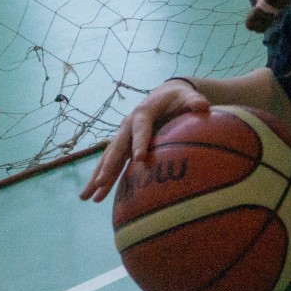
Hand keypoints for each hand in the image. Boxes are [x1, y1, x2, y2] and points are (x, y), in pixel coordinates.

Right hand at [80, 80, 211, 201]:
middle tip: (102, 183)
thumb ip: (195, 101)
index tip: (140, 158)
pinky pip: (112, 162)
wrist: (166, 94)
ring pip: (109, 158)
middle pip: (117, 147)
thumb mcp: (188, 96)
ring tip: (87, 197)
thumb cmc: (179, 97)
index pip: (141, 128)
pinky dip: (102, 177)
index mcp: (144, 112)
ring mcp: (124, 136)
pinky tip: (94, 194)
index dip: (140, 142)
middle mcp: (129, 124)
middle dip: (109, 166)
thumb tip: (203, 106)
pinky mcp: (125, 145)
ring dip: (98, 177)